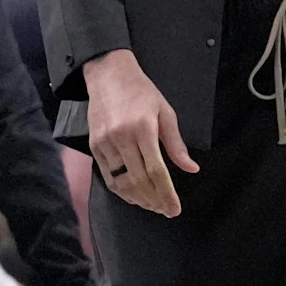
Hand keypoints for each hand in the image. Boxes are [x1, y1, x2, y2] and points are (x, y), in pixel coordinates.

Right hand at [85, 49, 199, 216]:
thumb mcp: (165, 113)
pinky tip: (134, 197)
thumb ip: (176, 144)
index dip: (166, 194)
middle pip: (139, 180)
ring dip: (139, 199)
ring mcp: (105, 143)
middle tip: (167, 211)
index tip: (174, 208)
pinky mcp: (94, 146)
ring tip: (153, 206)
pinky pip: (108, 176)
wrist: (108, 74)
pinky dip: (121, 191)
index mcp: (142, 129)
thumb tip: (192, 169)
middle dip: (155, 200)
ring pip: (121, 182)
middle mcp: (121, 138)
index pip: (156, 171)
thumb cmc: (141, 92)